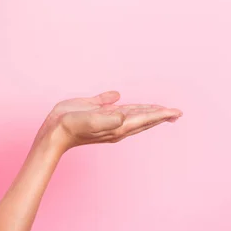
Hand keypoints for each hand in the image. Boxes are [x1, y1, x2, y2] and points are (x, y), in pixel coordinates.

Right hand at [38, 91, 182, 152]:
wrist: (54, 132)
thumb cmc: (71, 127)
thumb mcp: (91, 121)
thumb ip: (108, 117)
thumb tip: (122, 113)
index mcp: (118, 125)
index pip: (145, 118)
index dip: (161, 114)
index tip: (177, 112)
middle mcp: (116, 123)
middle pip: (143, 118)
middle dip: (159, 115)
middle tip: (176, 113)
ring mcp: (107, 119)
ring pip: (132, 114)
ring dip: (146, 111)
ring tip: (159, 109)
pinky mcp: (96, 113)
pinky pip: (115, 107)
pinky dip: (123, 104)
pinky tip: (121, 98)